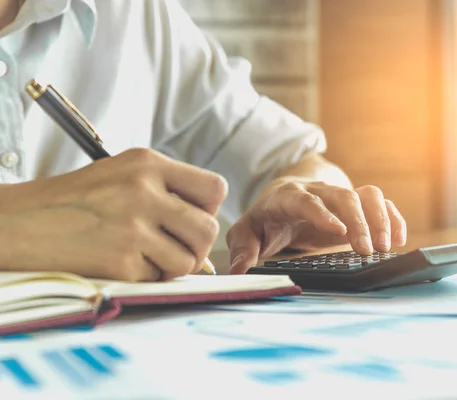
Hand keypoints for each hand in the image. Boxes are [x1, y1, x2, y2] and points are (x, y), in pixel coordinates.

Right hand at [0, 149, 226, 280]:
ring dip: (174, 265)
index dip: (209, 208)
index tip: (192, 216)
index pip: (215, 188)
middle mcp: (143, 191)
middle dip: (198, 245)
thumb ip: (167, 190)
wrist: (20, 221)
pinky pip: (157, 278)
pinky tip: (122, 261)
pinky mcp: (119, 261)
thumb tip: (206, 225)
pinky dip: (145, 276)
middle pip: (208, 229)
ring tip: (150, 256)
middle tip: (178, 247)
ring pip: (189, 260)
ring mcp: (131, 227)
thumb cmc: (74, 199)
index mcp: (147, 163)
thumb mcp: (122, 172)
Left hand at [227, 179, 405, 273]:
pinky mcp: (355, 204)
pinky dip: (392, 217)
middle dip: (358, 222)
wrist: (284, 200)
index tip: (338, 231)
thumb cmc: (266, 217)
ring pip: (366, 195)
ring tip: (386, 247)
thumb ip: (242, 247)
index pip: (305, 199)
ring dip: (380, 218)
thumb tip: (240, 270)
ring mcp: (339, 195)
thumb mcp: (247, 231)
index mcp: (289, 197)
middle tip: (368, 251)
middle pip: (343, 196)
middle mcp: (318, 191)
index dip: (321, 213)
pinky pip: (379, 203)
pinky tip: (399, 239)